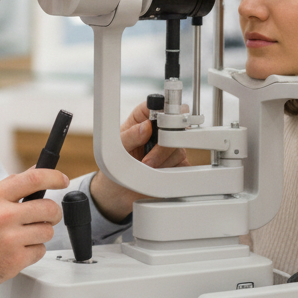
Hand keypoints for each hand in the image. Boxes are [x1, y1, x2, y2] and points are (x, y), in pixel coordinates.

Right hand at [0, 167, 68, 297]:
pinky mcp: (14, 262)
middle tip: (47, 215)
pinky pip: (40, 251)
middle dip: (52, 212)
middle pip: (48, 207)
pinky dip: (33, 251)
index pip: (33, 179)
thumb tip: (33, 173)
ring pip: (47, 231)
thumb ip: (7, 187)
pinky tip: (17, 251)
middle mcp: (3, 216)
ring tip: (23, 236)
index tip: (62, 179)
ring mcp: (10, 240)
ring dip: (41, 233)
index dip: (54, 176)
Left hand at [89, 100, 189, 221]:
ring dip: (162, 161)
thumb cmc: (114, 166)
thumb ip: (129, 136)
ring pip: (179, 148)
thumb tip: (146, 126)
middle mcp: (160, 130)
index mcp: (143, 118)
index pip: (158, 104)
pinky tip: (157, 174)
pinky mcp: (178, 165)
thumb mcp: (116, 149)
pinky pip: (184, 166)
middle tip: (146, 158)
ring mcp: (171, 148)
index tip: (156, 126)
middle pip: (176, 126)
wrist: (117, 192)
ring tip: (146, 168)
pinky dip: (170, 172)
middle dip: (162, 144)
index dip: (162, 113)